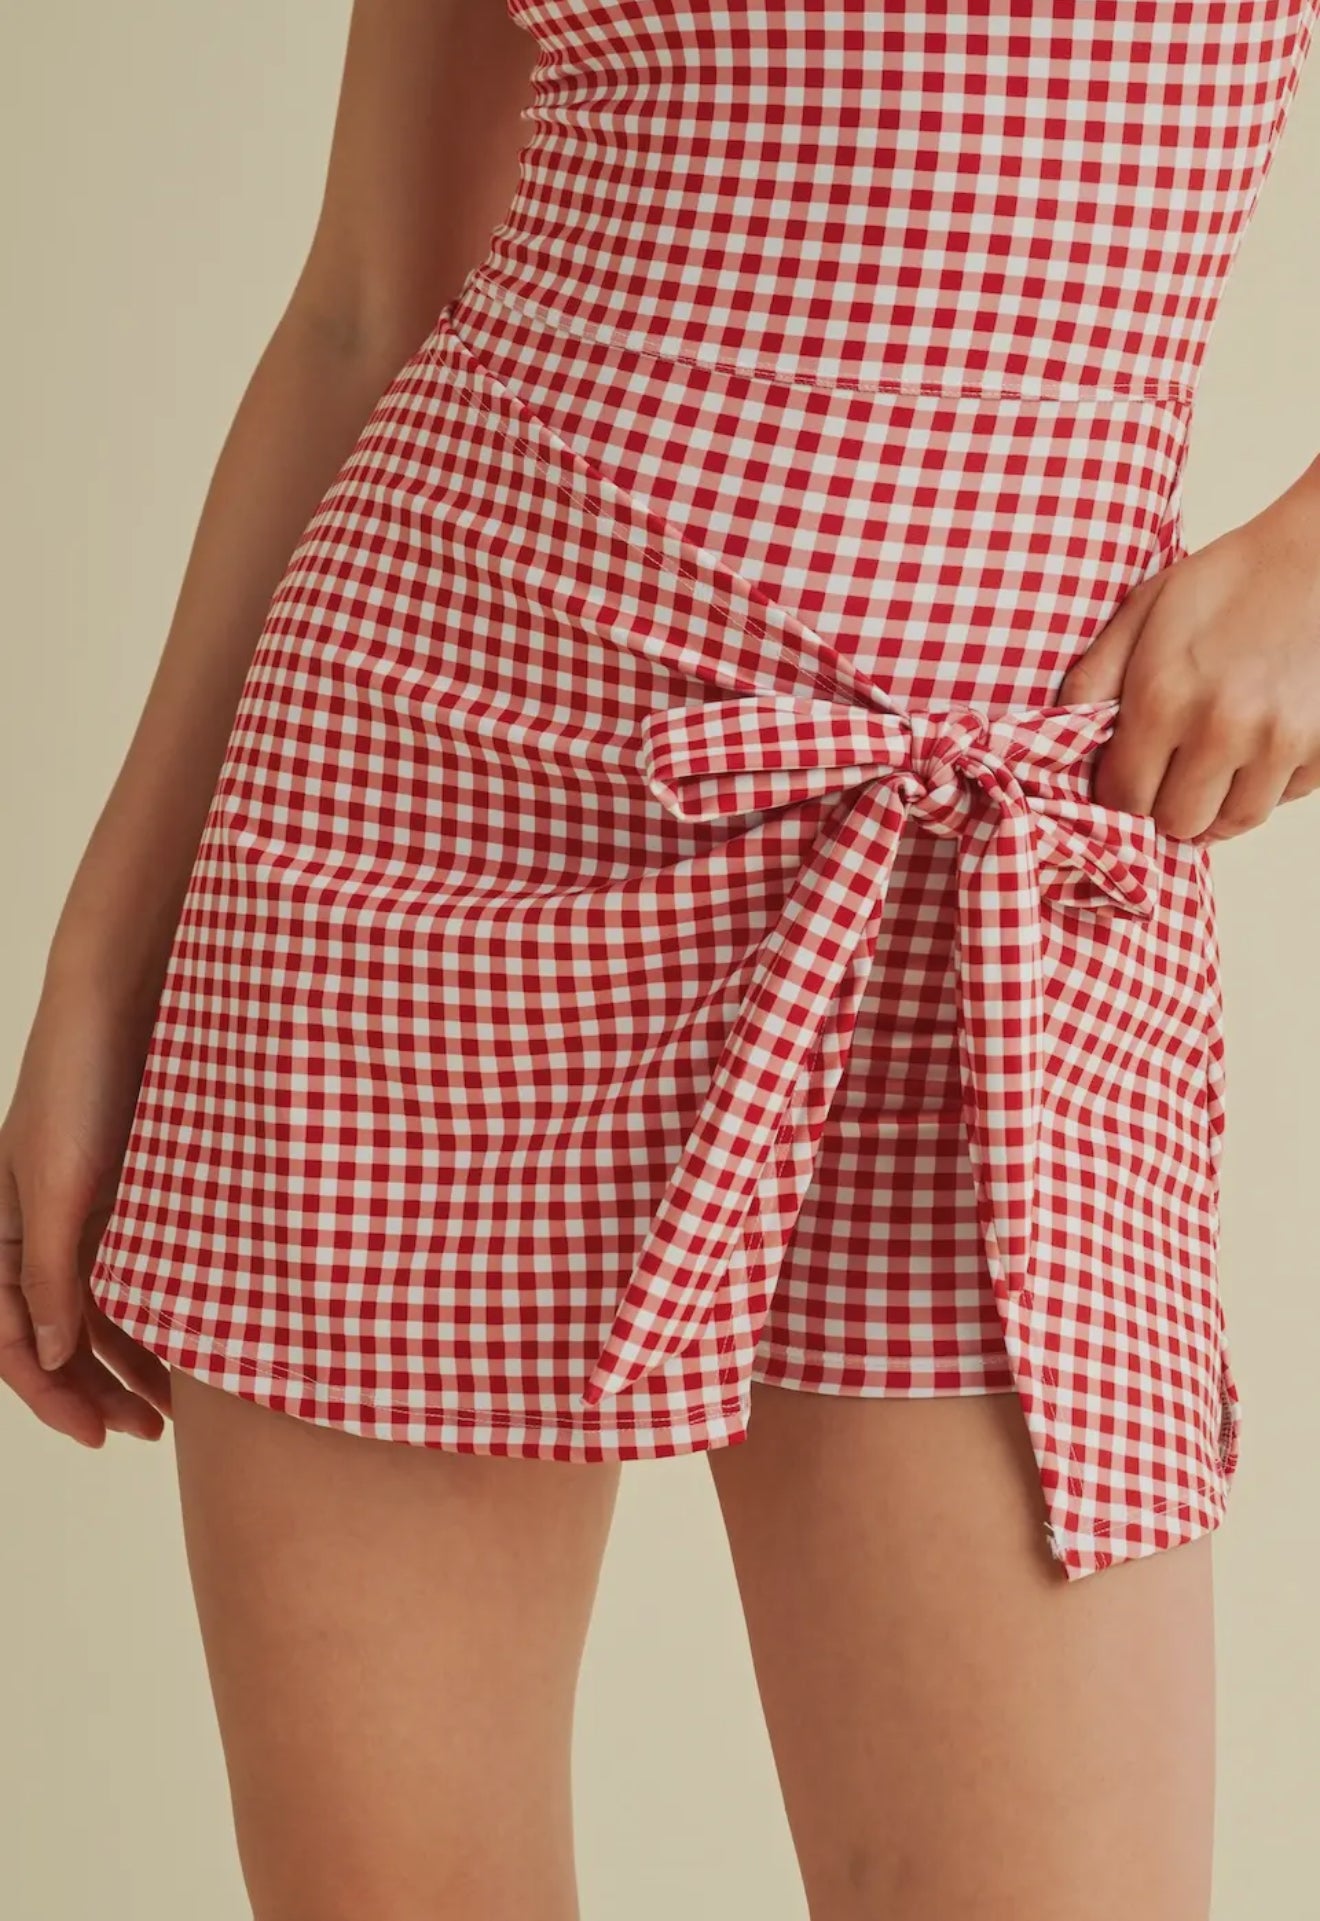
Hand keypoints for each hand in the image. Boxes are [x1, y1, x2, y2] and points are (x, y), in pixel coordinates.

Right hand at [0, 975, 171, 1445]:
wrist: (132, 998)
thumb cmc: (81, 1078)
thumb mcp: (61, 1181)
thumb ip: (50, 1268)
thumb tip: (51, 1354)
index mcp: (2, 1230)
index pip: (14, 1338)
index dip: (52, 1394)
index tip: (99, 1436)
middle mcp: (41, 1230)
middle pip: (60, 1335)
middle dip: (96, 1392)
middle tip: (148, 1433)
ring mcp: (90, 1213)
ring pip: (103, 1311)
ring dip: (132, 1361)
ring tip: (176, 1409)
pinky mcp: (137, 1194)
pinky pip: (140, 1271)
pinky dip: (160, 1311)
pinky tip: (194, 1344)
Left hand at [1056, 467, 1319, 840]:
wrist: (1319, 556)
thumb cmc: (1228, 581)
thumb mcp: (1144, 612)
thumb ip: (1094, 677)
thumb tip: (1061, 736)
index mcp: (1164, 697)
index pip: (1124, 798)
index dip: (1119, 792)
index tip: (1124, 775)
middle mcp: (1221, 728)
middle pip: (1177, 823)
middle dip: (1165, 805)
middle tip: (1167, 774)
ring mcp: (1279, 743)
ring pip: (1232, 822)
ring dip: (1215, 804)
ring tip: (1209, 767)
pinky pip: (1282, 799)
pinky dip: (1264, 786)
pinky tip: (1253, 749)